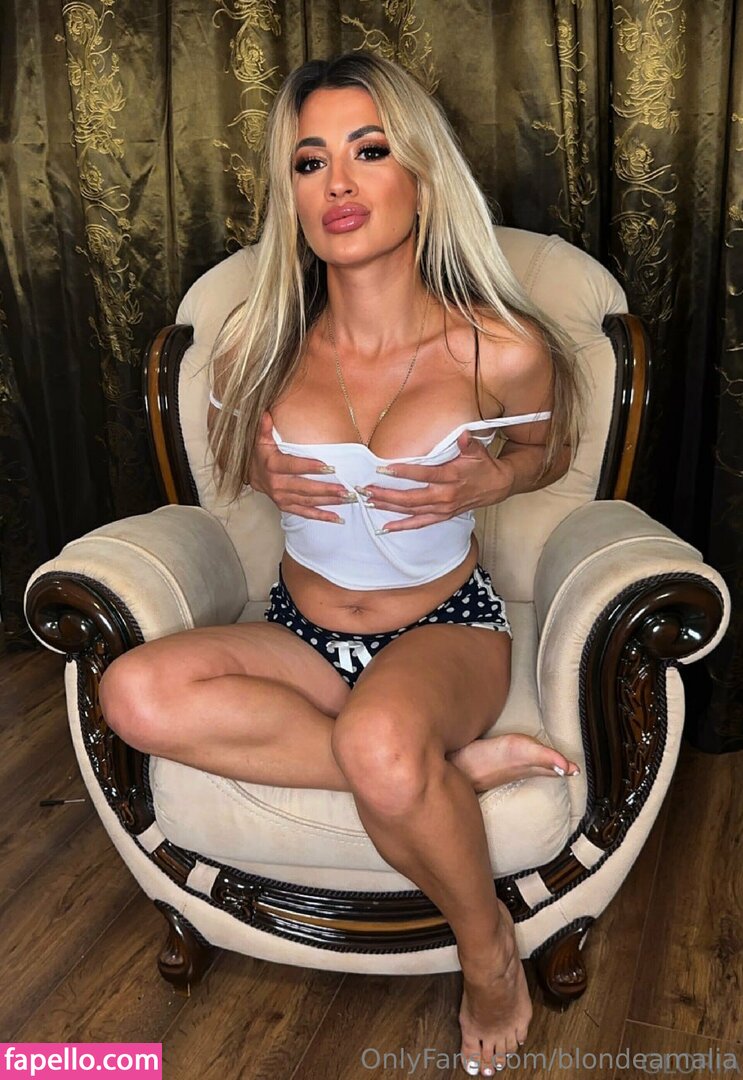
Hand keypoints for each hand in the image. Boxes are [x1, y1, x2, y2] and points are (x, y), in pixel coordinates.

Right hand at [248, 412, 349, 522]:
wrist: (250, 474)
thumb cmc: (261, 454)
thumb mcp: (261, 439)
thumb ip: (265, 427)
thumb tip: (267, 413)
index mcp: (272, 465)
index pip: (293, 466)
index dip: (310, 467)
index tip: (329, 467)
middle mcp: (277, 484)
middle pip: (305, 488)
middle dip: (327, 489)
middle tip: (347, 489)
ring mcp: (281, 498)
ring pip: (308, 501)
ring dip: (329, 502)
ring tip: (348, 499)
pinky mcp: (286, 507)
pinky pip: (305, 513)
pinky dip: (321, 517)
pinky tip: (336, 518)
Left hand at [359, 431, 514, 532]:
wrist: (496, 486)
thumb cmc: (483, 466)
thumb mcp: (478, 451)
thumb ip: (468, 443)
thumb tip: (463, 434)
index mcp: (451, 476)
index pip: (424, 474)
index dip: (403, 472)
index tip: (383, 468)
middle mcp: (445, 495)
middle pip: (412, 498)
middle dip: (387, 495)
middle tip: (366, 490)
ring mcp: (443, 509)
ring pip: (412, 511)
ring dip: (389, 508)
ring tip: (369, 502)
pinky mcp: (442, 516)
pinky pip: (419, 524)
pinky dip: (402, 526)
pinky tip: (385, 528)